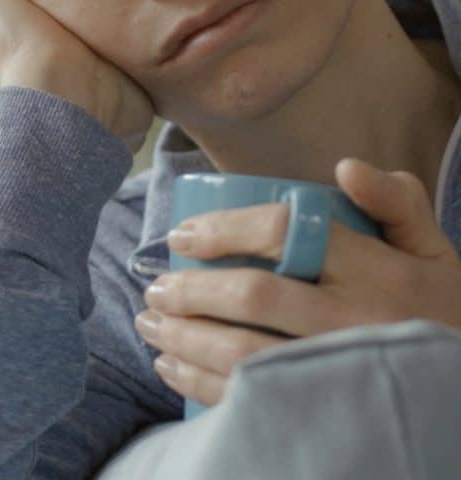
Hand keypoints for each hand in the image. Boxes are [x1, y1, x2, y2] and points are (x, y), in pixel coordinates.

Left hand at [135, 158, 460, 407]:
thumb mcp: (432, 250)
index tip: (183, 234)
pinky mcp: (324, 416)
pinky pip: (252, 402)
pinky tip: (172, 368)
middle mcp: (355, 320)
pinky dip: (201, 384)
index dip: (224, 228)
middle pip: (253, 295)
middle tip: (154, 287)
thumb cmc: (439, 309)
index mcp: (376, 269)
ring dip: (184, 336)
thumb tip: (345, 167)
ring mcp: (338, 374)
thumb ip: (396, 202)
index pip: (284, 232)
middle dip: (191, 289)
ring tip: (150, 323)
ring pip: (244, 353)